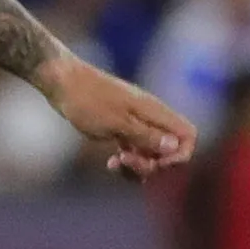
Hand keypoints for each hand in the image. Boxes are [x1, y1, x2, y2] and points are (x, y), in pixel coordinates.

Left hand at [42, 57, 194, 178]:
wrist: (61, 82)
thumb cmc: (87, 100)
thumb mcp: (116, 122)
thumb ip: (146, 135)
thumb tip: (174, 147)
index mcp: (154, 112)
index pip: (188, 135)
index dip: (179, 155)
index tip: (156, 162)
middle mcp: (150, 118)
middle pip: (170, 150)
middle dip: (152, 164)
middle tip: (126, 161)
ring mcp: (136, 123)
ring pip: (151, 154)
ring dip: (138, 166)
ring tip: (115, 165)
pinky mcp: (121, 128)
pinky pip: (135, 151)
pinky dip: (128, 161)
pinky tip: (110, 163)